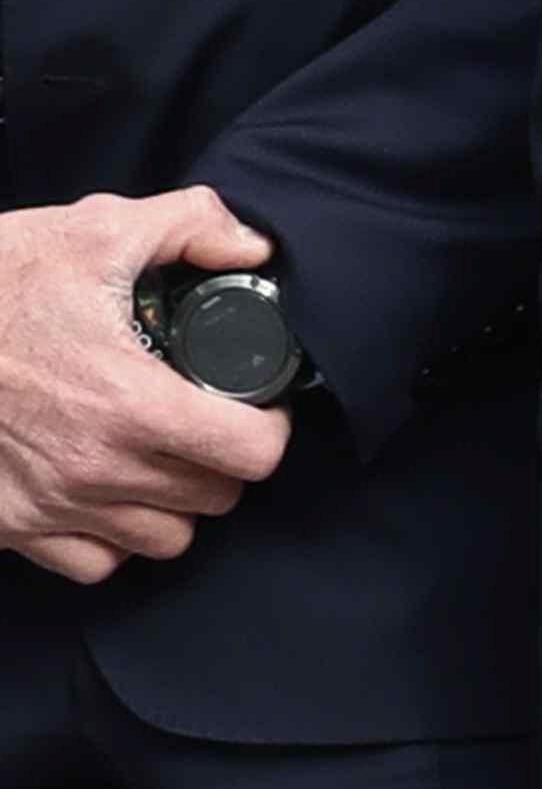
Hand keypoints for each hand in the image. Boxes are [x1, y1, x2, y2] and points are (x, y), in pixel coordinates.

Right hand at [0, 190, 290, 578]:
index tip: (257, 405)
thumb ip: (189, 225)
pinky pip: (93, 563)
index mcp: (130, 403)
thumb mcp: (92, 231)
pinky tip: (108, 491)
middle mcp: (96, 469)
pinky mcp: (9, 527)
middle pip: (214, 499)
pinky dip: (111, 538)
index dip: (269, 429)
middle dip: (225, 462)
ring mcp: (49, 506)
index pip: (251, 455)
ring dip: (174, 503)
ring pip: (161, 540)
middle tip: (211, 423)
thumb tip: (250, 249)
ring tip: (164, 457)